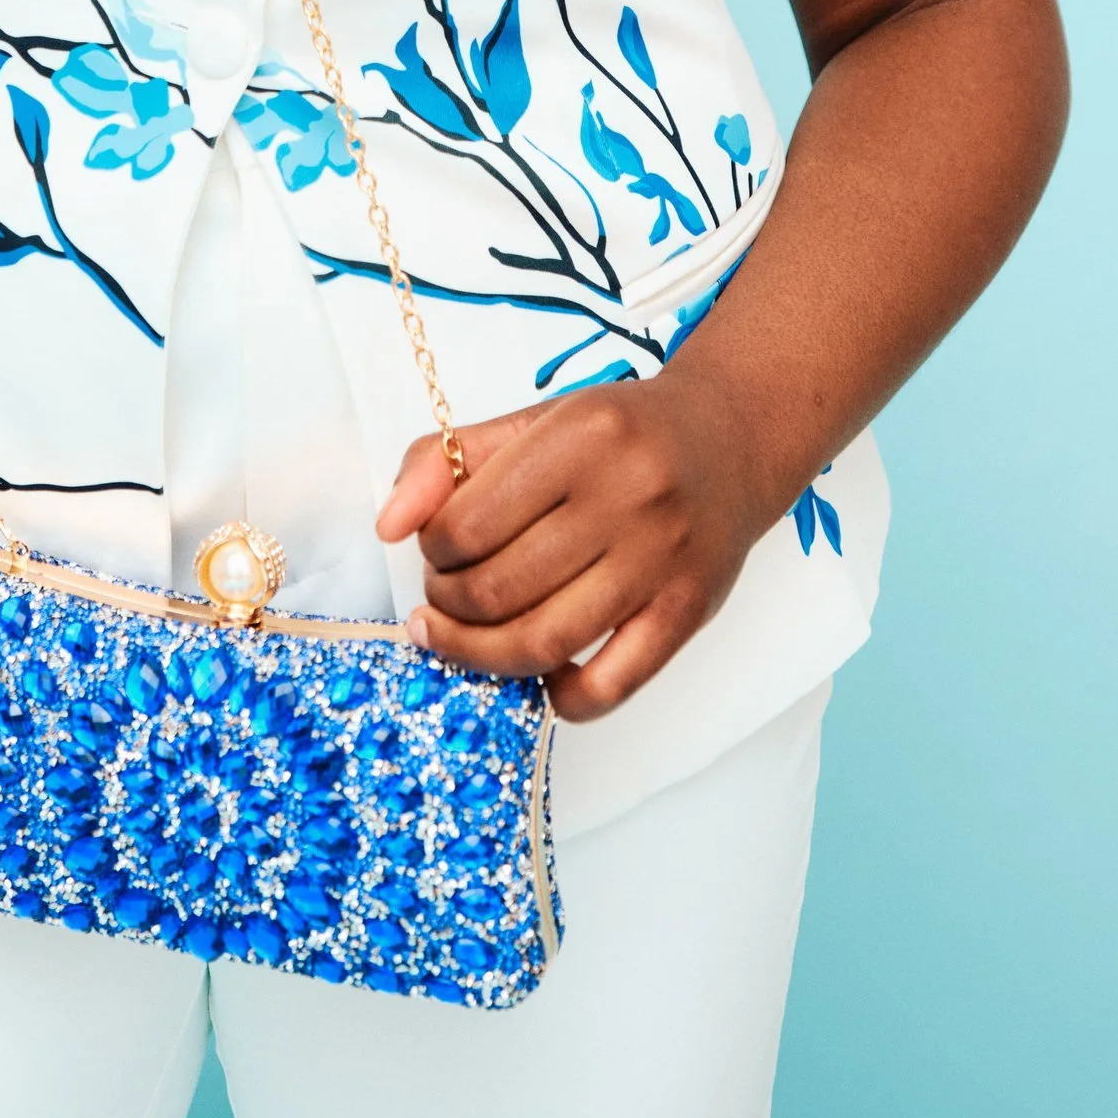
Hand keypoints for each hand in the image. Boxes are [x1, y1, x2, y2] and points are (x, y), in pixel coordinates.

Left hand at [375, 362, 775, 720]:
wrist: (731, 438)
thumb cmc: (619, 433)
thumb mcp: (534, 420)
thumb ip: (447, 459)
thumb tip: (387, 523)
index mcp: (580, 438)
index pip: (467, 523)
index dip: (431, 550)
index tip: (434, 549)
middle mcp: (626, 497)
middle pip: (497, 588)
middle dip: (447, 605)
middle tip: (442, 597)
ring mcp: (660, 562)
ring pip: (542, 642)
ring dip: (481, 654)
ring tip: (464, 638)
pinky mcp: (687, 613)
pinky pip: (611, 686)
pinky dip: (561, 698)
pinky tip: (540, 675)